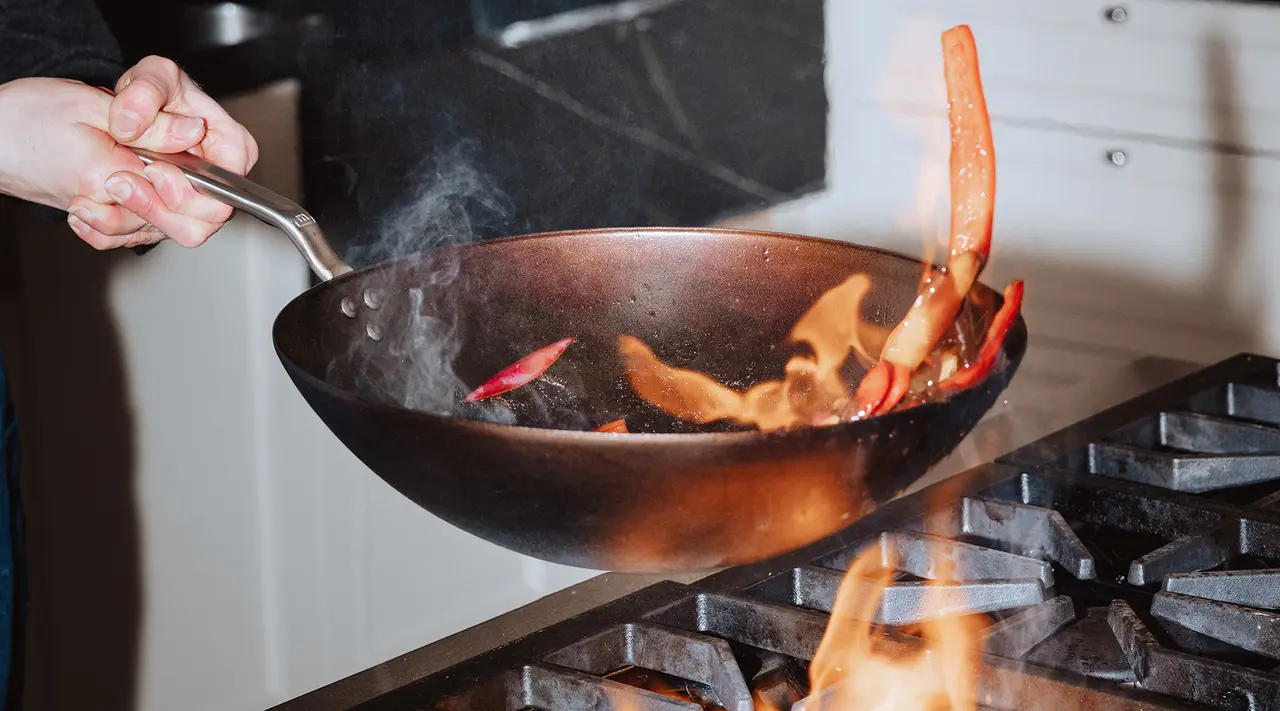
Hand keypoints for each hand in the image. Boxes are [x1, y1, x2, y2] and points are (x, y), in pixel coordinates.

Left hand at [0, 56, 257, 248]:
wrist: (91, 118)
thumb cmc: (138, 95)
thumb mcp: (149, 77)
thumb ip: (153, 98)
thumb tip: (180, 131)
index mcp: (225, 142)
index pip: (231, 182)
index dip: (196, 185)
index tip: (155, 169)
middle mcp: (213, 178)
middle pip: (207, 218)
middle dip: (158, 205)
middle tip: (118, 180)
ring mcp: (188, 203)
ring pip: (175, 233)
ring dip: (127, 219)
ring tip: (93, 196)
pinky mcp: (161, 218)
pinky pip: (139, 238)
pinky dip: (105, 229)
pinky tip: (85, 207)